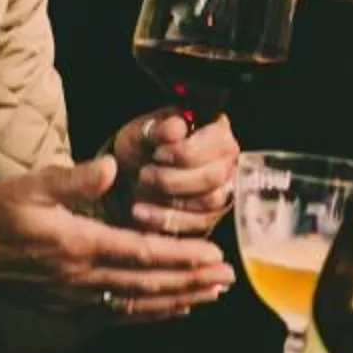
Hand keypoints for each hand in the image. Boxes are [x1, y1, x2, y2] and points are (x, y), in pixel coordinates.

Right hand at [0, 157, 234, 322]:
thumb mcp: (27, 186)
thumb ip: (73, 179)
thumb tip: (111, 168)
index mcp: (76, 246)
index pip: (142, 254)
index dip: (181, 258)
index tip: (214, 257)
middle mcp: (80, 278)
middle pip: (148, 284)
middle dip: (191, 282)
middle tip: (227, 278)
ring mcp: (74, 297)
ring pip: (137, 303)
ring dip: (178, 299)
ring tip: (212, 294)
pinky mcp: (67, 305)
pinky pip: (117, 313)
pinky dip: (149, 313)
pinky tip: (172, 308)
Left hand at [107, 110, 238, 235]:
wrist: (126, 178)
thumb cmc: (140, 150)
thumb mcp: (141, 133)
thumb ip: (158, 128)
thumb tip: (176, 128)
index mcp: (217, 132)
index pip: (216, 144)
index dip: (184, 152)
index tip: (156, 154)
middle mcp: (227, 162)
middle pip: (213, 176)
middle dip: (173, 179)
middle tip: (144, 174)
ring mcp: (223, 191)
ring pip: (209, 201)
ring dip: (169, 198)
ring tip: (141, 189)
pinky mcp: (211, 217)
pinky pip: (197, 224)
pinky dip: (164, 219)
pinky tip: (141, 211)